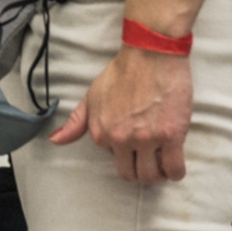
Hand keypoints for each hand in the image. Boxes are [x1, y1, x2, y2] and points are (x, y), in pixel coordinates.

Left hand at [48, 45, 193, 183]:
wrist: (149, 54)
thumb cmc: (122, 72)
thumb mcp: (92, 96)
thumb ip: (76, 122)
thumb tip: (55, 140)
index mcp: (101, 132)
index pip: (114, 160)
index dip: (126, 153)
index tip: (134, 142)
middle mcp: (121, 139)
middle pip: (132, 175)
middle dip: (141, 171)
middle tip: (151, 160)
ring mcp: (146, 139)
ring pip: (152, 176)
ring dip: (158, 174)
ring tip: (163, 162)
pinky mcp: (171, 136)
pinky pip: (174, 170)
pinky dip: (175, 172)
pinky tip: (175, 163)